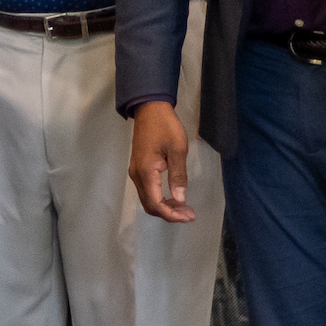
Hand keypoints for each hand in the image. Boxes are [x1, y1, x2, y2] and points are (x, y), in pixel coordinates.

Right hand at [129, 101, 193, 222]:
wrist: (150, 109)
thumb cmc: (165, 127)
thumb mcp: (178, 149)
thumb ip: (178, 176)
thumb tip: (181, 200)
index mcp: (146, 172)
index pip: (156, 204)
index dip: (172, 215)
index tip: (189, 216)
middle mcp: (137, 175)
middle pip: (150, 206)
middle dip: (170, 214)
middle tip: (190, 215)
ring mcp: (136, 172)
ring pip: (148, 199)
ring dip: (165, 207)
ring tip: (185, 208)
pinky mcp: (139, 168)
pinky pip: (147, 191)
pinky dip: (160, 198)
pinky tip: (174, 196)